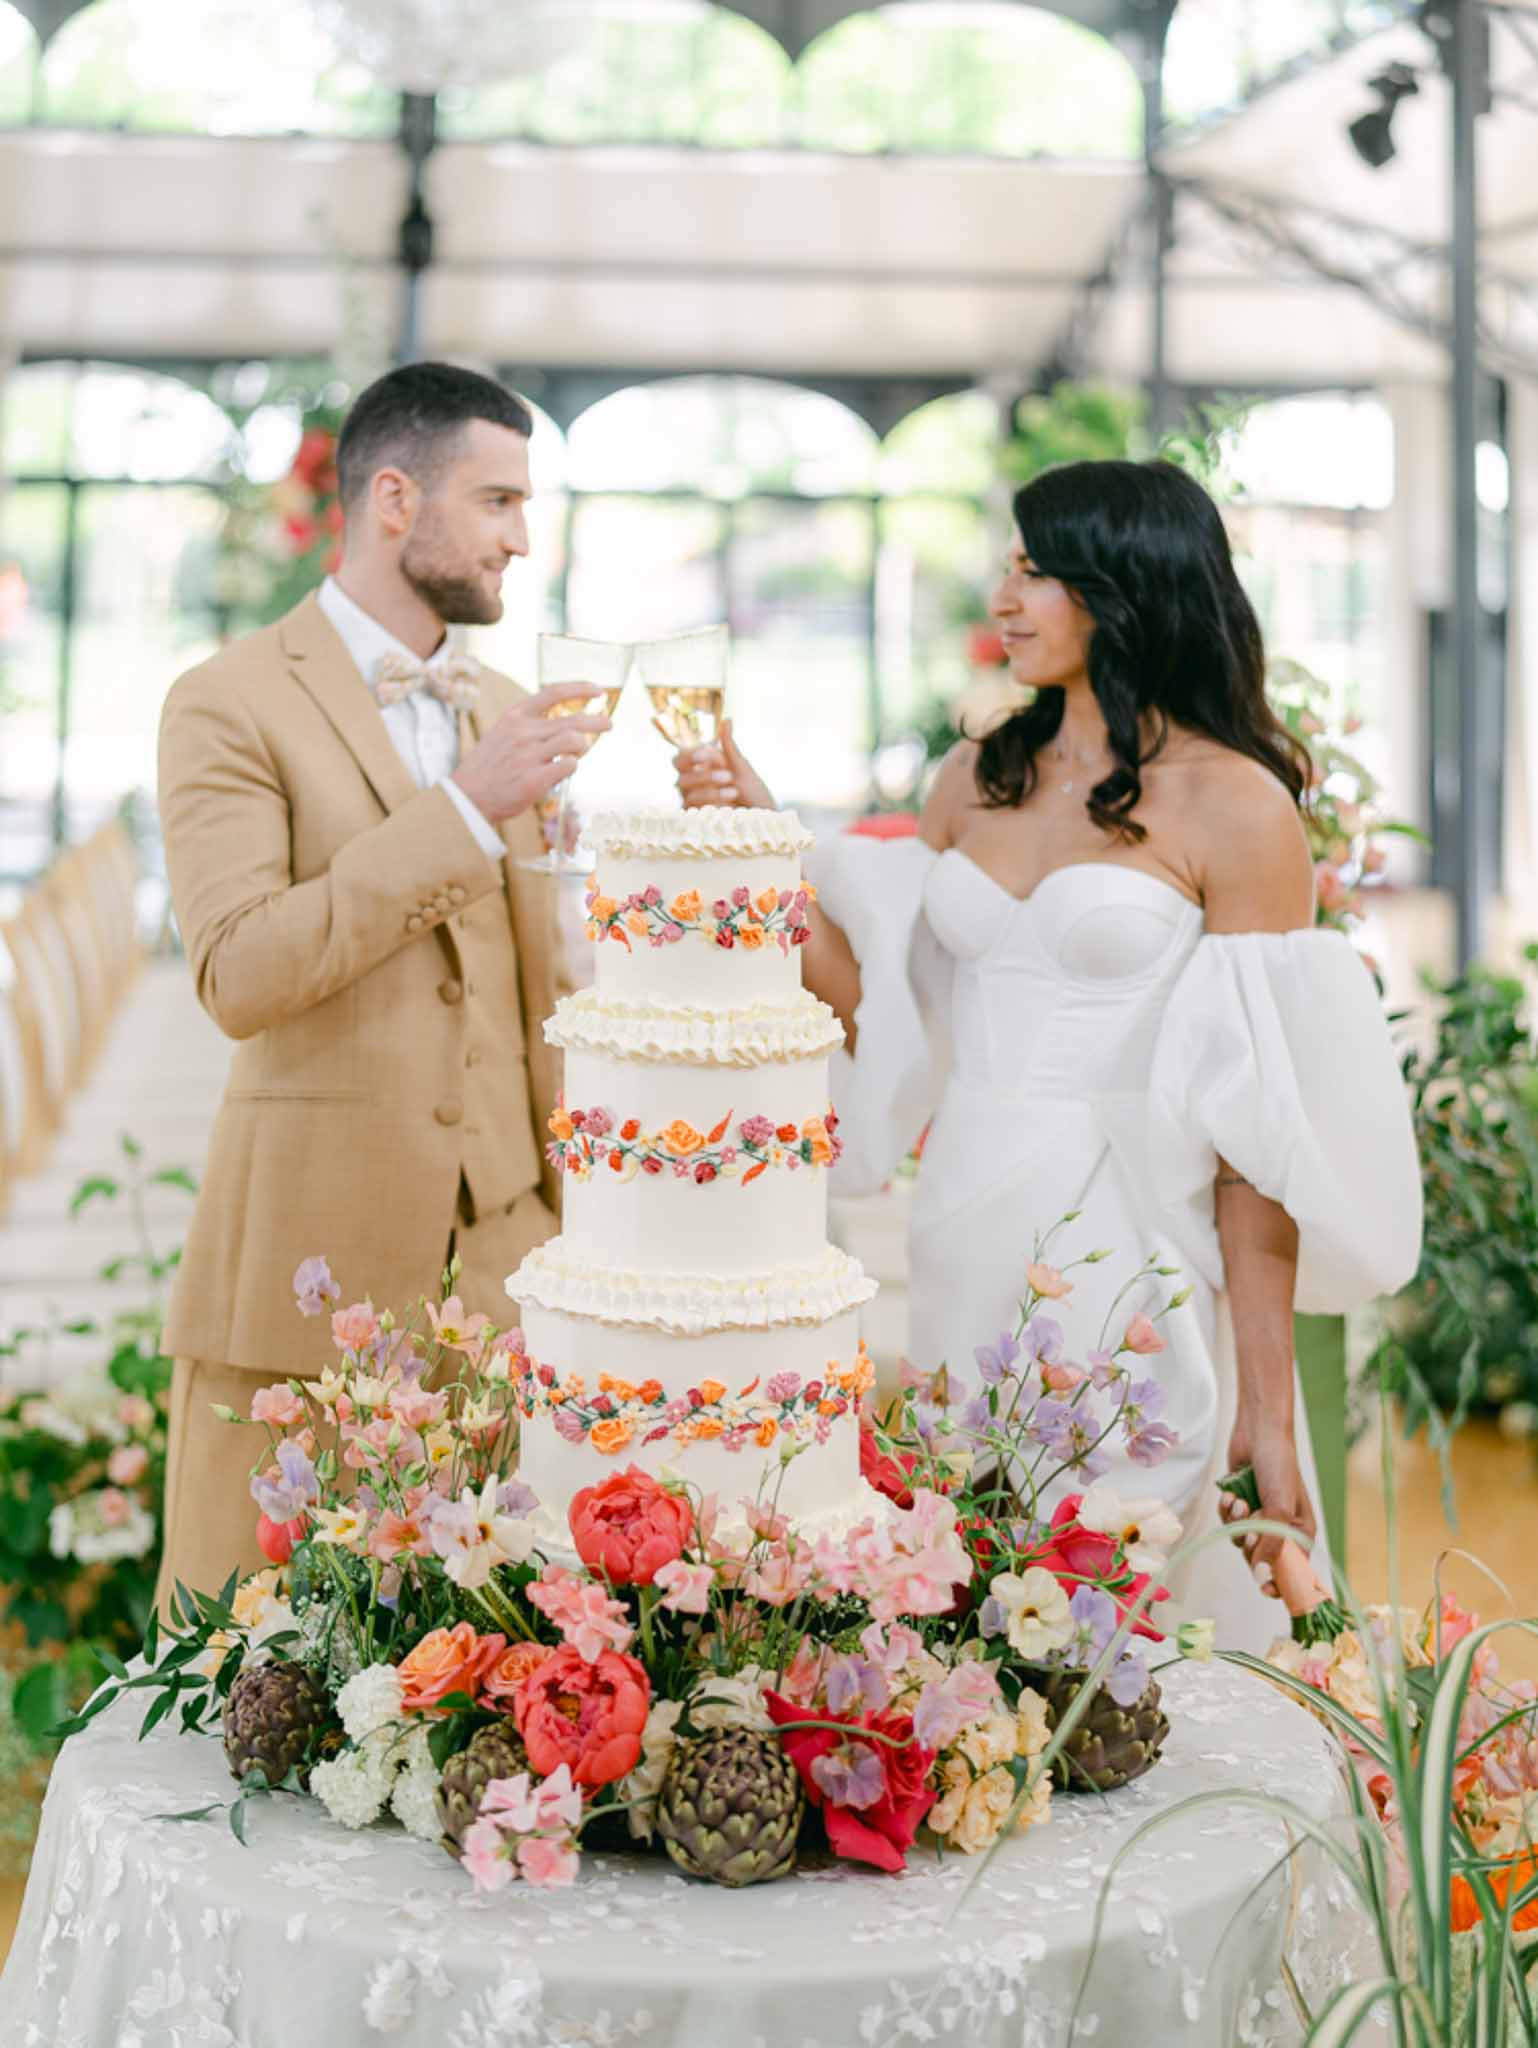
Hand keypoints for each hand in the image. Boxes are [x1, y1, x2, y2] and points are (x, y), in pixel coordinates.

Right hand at [453, 683, 610, 825]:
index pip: (553, 693)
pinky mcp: (536, 779)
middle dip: (596, 721)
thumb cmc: (489, 767)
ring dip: (582, 748)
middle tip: (609, 724)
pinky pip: (569, 766)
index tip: (598, 691)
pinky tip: (562, 772)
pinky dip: (571, 767)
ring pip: (574, 741)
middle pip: (572, 720)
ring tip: (577, 754)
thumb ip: (530, 726)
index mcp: (515, 716)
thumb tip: (565, 726)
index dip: (580, 689)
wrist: (467, 796)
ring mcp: (529, 755)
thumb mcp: (502, 734)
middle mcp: (523, 732)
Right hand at [669, 717, 775, 811]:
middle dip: (703, 774)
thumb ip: (730, 746)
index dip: (691, 754)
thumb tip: (727, 720)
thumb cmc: (752, 792)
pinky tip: (728, 807)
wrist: (763, 819)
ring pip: (687, 793)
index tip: (708, 751)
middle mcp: (691, 785)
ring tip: (734, 792)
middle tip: (728, 775)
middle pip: (679, 775)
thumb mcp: (742, 767)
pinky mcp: (697, 820)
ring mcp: (693, 803)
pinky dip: (711, 805)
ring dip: (710, 791)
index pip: (680, 758)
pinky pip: (694, 810)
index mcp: (699, 768)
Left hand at [1220, 1417, 1316, 1596]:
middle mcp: (1281, 1529)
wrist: (1258, 1432)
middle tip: (1249, 1529)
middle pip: (1261, 1560)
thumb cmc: (1279, 1467)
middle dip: (1250, 1544)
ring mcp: (1260, 1518)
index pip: (1293, 1571)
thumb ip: (1272, 1543)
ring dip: (1236, 1523)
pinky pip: (1228, 1524)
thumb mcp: (1279, 1507)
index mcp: (1301, 1532)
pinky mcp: (1241, 1507)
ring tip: (1241, 1502)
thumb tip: (1262, 1574)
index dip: (1279, 1583)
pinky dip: (1227, 1511)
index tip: (1265, 1588)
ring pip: (1240, 1542)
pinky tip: (1231, 1495)